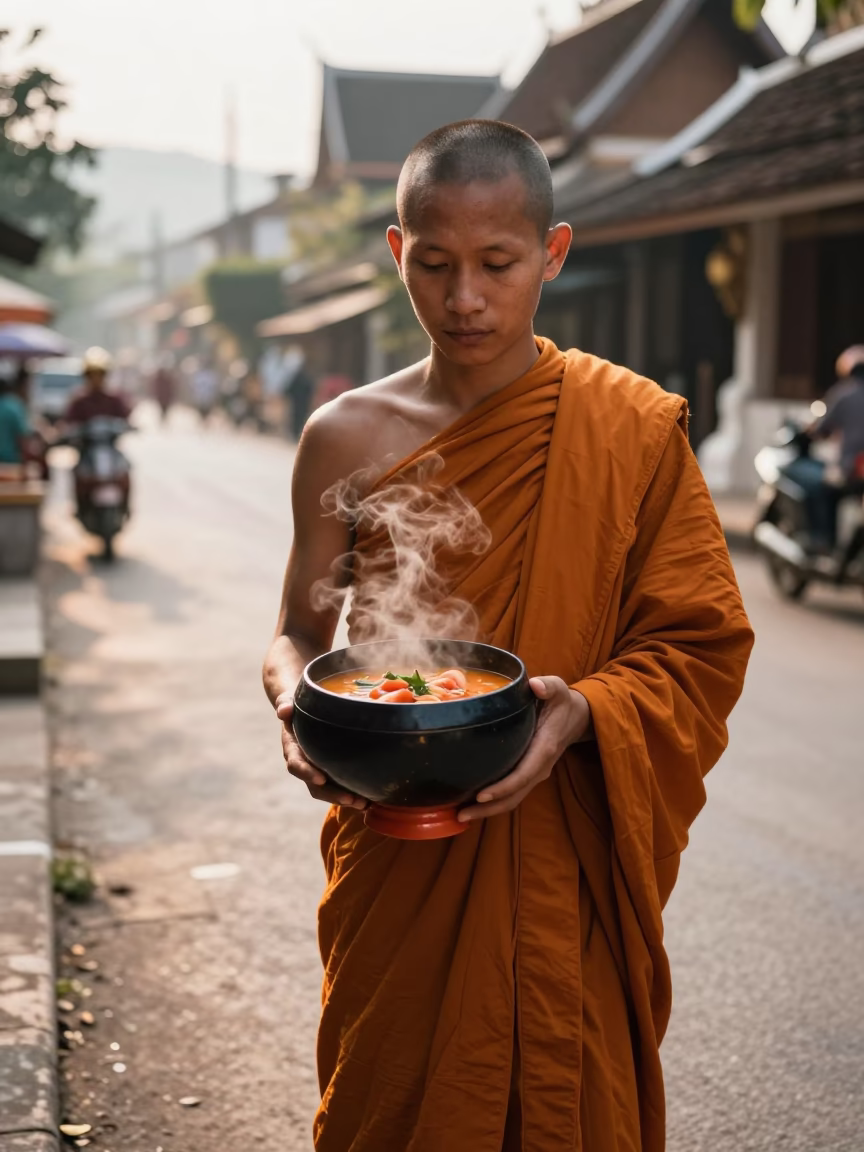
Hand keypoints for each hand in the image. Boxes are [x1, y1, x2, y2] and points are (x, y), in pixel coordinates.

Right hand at [274, 693, 366, 809]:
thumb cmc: (296, 704)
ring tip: (364, 804)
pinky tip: (370, 800)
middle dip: (332, 794)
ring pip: (328, 790)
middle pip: (315, 785)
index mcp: (292, 749)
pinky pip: (339, 785)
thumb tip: (283, 711)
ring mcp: (317, 769)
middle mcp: (304, 763)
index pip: (296, 765)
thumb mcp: (289, 701)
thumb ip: (285, 704)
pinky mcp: (330, 770)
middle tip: (351, 799)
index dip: (307, 773)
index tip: (321, 779)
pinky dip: (353, 794)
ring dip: (345, 798)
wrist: (300, 710)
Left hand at [457, 677, 591, 822]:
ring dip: (487, 810)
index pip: (523, 774)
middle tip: (460, 815)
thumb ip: (548, 686)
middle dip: (488, 808)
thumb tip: (536, 685)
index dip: (502, 787)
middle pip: (514, 796)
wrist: (576, 717)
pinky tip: (471, 803)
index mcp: (543, 748)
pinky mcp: (528, 774)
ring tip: (460, 815)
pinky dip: (493, 802)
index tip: (480, 795)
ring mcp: (534, 773)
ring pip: (512, 799)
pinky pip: (511, 793)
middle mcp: (539, 766)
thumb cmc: (561, 702)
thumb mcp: (558, 689)